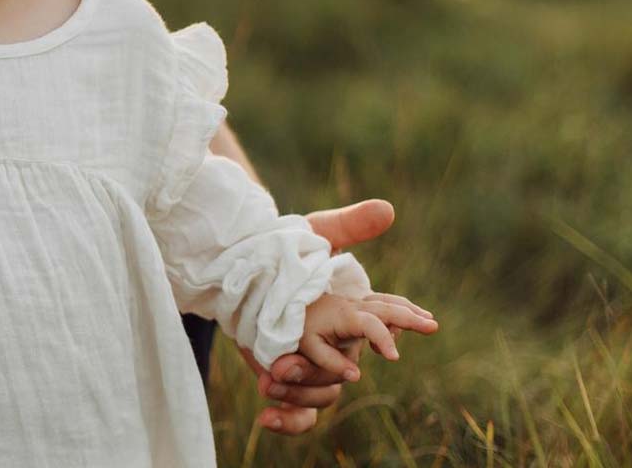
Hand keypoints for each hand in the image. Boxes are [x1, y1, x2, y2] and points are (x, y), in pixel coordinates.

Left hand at [245, 198, 398, 432]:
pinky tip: (265, 418)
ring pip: (324, 393)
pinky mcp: (287, 379)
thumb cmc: (285, 247)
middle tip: (283, 364)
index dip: (387, 336)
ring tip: (266, 375)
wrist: (242, 267)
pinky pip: (300, 415)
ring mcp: (311, 365)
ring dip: (295, 390)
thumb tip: (389, 209)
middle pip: (346, 370)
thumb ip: (349, 224)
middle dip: (319, 369)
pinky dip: (287, 422)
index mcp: (352, 313)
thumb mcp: (314, 233)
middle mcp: (338, 344)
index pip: (380, 328)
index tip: (388, 348)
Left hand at [297, 291, 438, 377]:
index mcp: (342, 315)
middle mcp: (352, 306)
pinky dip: (396, 311)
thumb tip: (355, 376)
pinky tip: (400, 328)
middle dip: (410, 317)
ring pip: (386, 302)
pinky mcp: (356, 306)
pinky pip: (380, 305)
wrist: (285, 306)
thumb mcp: (307, 347)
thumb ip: (329, 362)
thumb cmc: (295, 330)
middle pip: (386, 307)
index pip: (370, 324)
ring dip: (408, 310)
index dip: (384, 339)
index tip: (394, 358)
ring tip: (429, 320)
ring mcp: (355, 304)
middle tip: (433, 326)